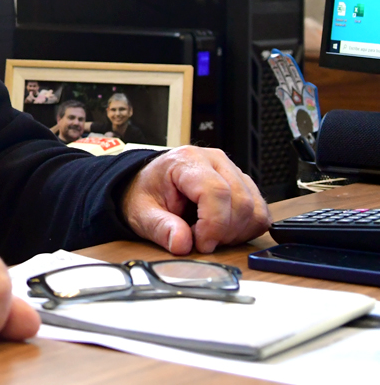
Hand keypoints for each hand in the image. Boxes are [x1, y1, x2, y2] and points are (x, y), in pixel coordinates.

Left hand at [122, 145, 270, 253]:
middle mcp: (214, 160)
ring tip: (209, 233)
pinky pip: (261, 213)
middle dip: (224, 232)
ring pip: (255, 209)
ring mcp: (232, 171)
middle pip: (241, 201)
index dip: (214, 224)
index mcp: (187, 161)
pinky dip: (246, 229)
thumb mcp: (142, 213)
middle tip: (201, 241)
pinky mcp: (244, 185)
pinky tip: (223, 230)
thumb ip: (160, 228)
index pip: (216, 191)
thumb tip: (182, 244)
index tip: (202, 243)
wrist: (151, 183)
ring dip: (236, 232)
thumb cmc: (148, 193)